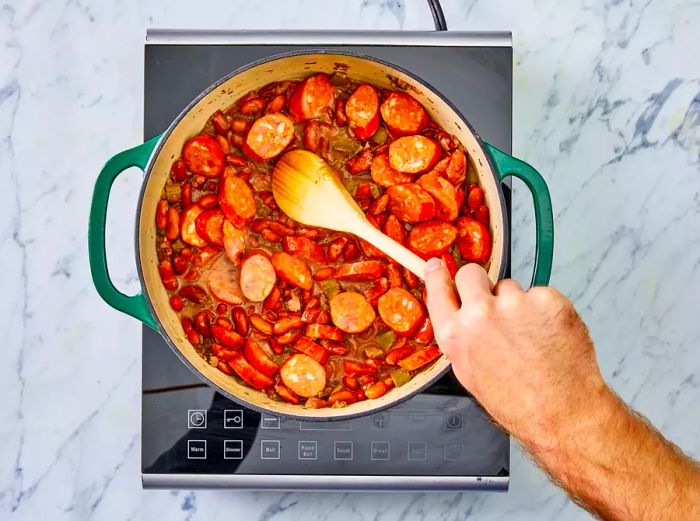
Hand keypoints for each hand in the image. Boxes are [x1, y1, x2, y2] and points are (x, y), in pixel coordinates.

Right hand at [423, 258, 610, 447]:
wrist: (563, 412)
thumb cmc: (517, 401)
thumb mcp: (469, 372)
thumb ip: (459, 335)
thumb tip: (456, 309)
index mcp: (455, 335)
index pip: (438, 289)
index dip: (439, 276)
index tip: (439, 265)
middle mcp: (479, 314)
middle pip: (471, 274)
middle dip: (481, 285)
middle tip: (496, 306)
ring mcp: (514, 303)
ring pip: (510, 287)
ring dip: (518, 305)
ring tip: (530, 338)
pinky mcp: (546, 299)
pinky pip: (540, 294)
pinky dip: (545, 311)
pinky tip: (549, 336)